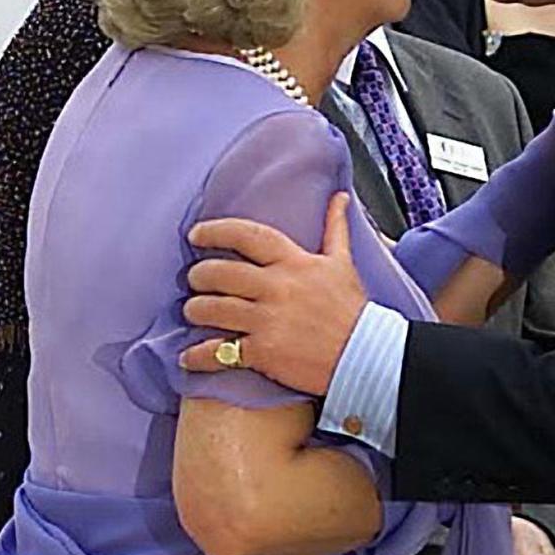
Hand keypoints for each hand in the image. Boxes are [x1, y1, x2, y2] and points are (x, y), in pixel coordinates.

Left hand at [180, 192, 365, 394]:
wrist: (365, 354)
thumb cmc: (352, 309)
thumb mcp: (342, 263)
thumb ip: (335, 228)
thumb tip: (340, 197)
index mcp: (294, 262)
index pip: (247, 236)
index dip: (216, 231)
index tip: (196, 234)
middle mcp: (277, 288)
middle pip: (221, 273)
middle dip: (199, 275)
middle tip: (195, 279)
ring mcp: (268, 320)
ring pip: (213, 309)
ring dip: (195, 309)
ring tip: (193, 311)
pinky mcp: (263, 352)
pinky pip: (220, 351)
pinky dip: (199, 355)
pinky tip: (189, 356)